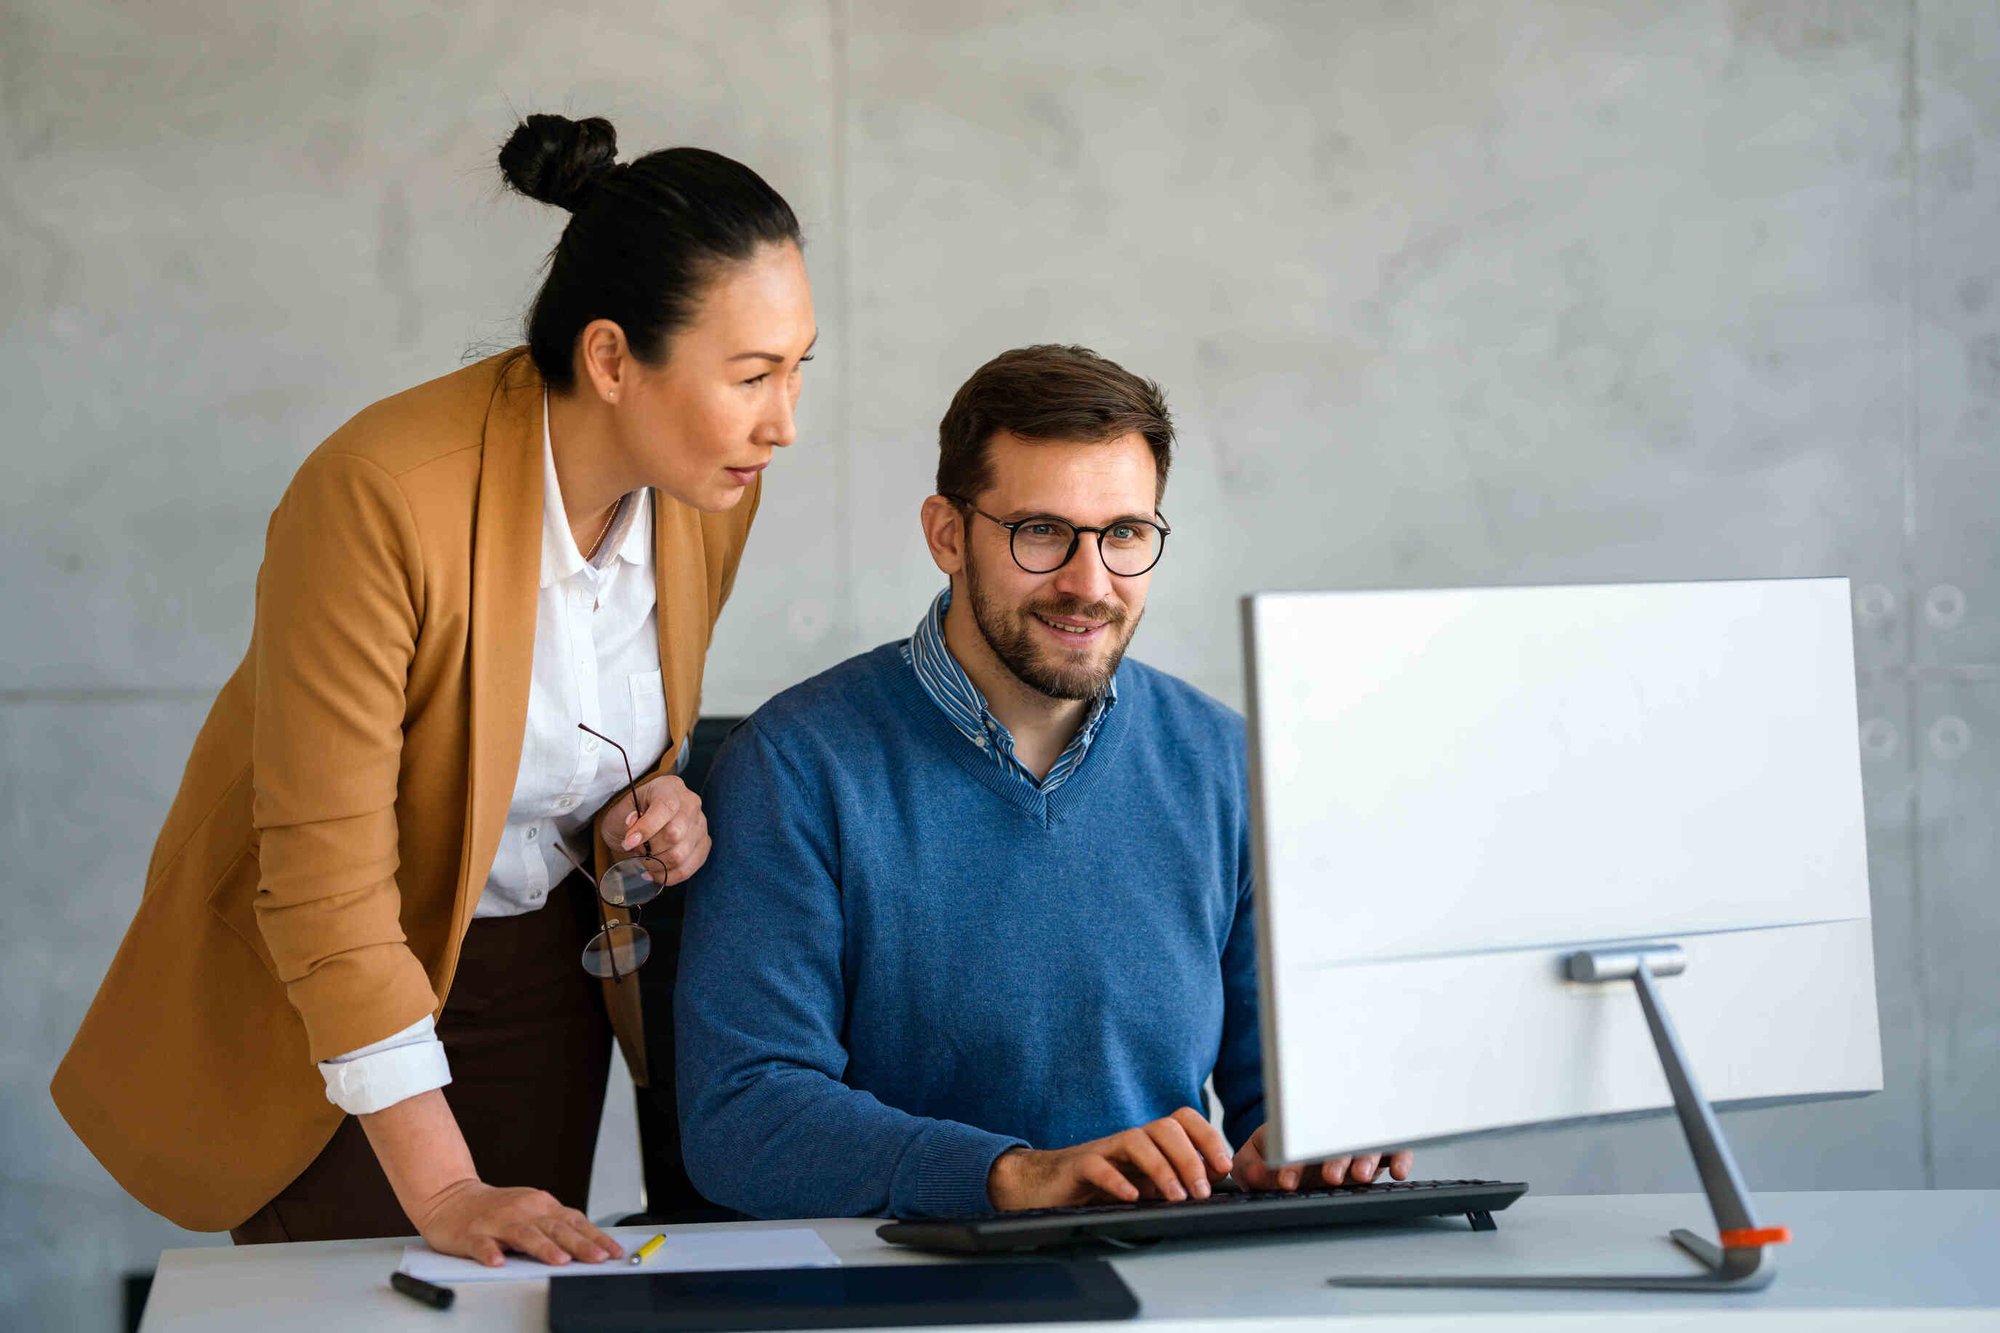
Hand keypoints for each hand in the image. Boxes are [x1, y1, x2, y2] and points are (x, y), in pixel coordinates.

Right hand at [407, 1177, 622, 1267]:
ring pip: (524, 1235)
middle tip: (598, 1258)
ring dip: (543, 1248)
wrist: (451, 1198)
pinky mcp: (472, 1234)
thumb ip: (556, 1226)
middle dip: (579, 1245)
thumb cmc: (497, 1210)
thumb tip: (591, 1245)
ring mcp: (497, 1222)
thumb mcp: (532, 1212)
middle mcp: (523, 1211)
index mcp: (541, 1206)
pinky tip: (498, 1262)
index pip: (575, 1222)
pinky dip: (490, 1253)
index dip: (596, 1237)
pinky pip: (482, 1245)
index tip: (614, 1252)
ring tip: (559, 1261)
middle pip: (555, 1228)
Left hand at [598, 774, 709, 885]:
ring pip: (681, 855)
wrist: (640, 818)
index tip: (629, 843)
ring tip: (645, 860)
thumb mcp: (622, 810)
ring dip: (657, 864)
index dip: (647, 828)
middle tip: (637, 850)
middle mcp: (691, 803)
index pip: (667, 807)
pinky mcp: (703, 844)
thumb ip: (626, 820)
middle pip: (675, 834)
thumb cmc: (631, 812)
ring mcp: (700, 825)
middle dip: (649, 849)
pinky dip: (668, 875)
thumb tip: (635, 835)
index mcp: (670, 787)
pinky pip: (688, 868)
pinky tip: (655, 872)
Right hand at [987, 1108, 1234, 1210]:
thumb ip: (1171, 1180)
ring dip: (1161, 1168)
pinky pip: (1098, 1166)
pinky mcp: (1079, 1166)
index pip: (1182, 1121)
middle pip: (1165, 1127)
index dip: (1207, 1137)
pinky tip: (1131, 1197)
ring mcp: (1103, 1150)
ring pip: (1136, 1140)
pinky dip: (1117, 1180)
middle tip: (1200, 1190)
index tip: (1223, 1166)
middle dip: (1189, 1157)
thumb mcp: (1142, 1185)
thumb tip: (1210, 1182)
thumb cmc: (1097, 1187)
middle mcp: (1129, 1140)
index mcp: (1148, 1142)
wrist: (1044, 1187)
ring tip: (1174, 1196)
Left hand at [1229, 1124, 1413, 1190]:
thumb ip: (1251, 1166)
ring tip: (1360, 1176)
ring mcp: (1355, 1141)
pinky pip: (1396, 1150)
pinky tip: (1398, 1171)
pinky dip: (1400, 1158)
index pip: (1300, 1140)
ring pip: (1368, 1144)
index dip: (1293, 1161)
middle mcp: (1331, 1133)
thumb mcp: (1251, 1157)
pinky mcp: (1379, 1151)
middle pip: (1339, 1140)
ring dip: (1367, 1159)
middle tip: (1329, 1177)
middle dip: (1336, 1159)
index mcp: (1300, 1129)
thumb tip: (1261, 1174)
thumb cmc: (1272, 1151)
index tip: (1285, 1180)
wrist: (1287, 1150)